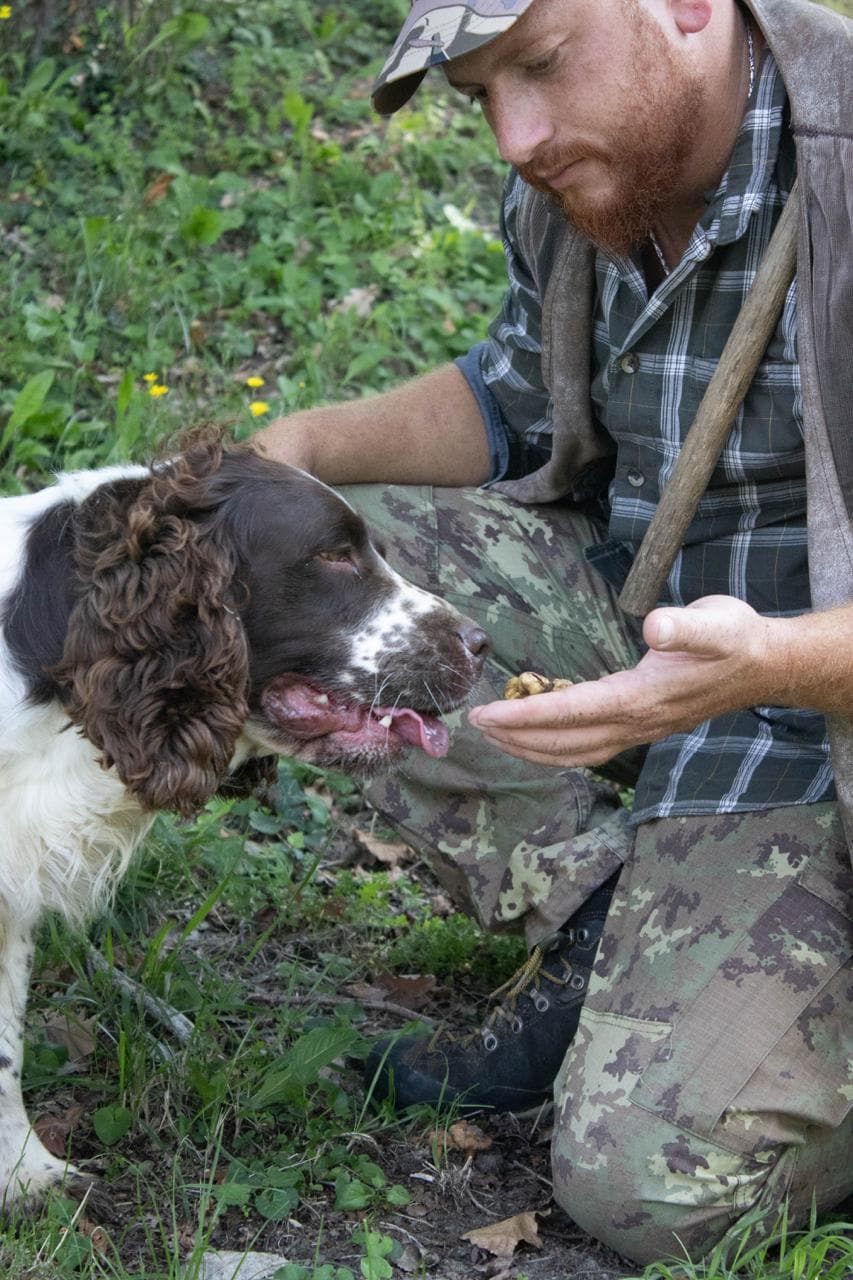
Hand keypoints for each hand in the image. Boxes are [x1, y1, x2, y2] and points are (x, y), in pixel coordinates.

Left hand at [468, 596, 779, 767]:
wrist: (767, 666)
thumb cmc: (737, 639)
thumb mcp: (715, 622)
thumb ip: (684, 626)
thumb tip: (655, 628)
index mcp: (641, 698)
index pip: (569, 713)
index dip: (524, 717)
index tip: (486, 715)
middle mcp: (637, 722)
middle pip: (564, 743)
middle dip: (516, 739)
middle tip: (475, 727)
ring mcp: (642, 730)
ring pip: (576, 753)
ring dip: (533, 749)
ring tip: (498, 738)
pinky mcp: (645, 727)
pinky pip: (591, 748)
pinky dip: (559, 747)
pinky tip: (543, 737)